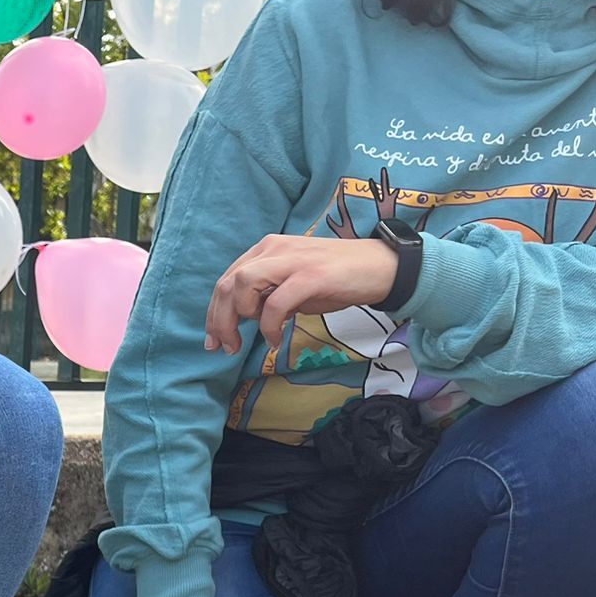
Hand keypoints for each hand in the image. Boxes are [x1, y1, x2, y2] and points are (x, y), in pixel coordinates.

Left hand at [206, 235, 397, 357]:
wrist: (381, 267)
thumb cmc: (336, 279)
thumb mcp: (292, 286)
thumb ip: (266, 297)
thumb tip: (244, 320)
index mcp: (267, 249)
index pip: (227, 279)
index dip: (214, 312)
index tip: (215, 339)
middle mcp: (275, 249)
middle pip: (228, 283)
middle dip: (218, 319)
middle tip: (223, 347)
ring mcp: (293, 260)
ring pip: (243, 285)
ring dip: (237, 318)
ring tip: (246, 341)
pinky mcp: (311, 275)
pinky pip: (276, 302)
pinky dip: (269, 325)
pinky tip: (274, 340)